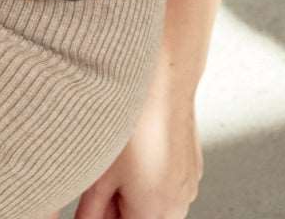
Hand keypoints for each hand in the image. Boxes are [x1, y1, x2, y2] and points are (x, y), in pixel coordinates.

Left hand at [73, 72, 201, 217]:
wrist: (163, 80)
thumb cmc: (133, 119)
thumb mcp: (100, 170)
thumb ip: (91, 208)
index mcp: (154, 210)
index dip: (104, 217)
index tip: (93, 207)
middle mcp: (178, 203)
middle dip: (121, 210)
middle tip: (101, 187)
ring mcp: (189, 184)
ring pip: (158, 206)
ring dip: (137, 197)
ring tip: (116, 167)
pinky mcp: (192, 166)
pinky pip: (170, 185)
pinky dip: (151, 179)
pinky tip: (136, 155)